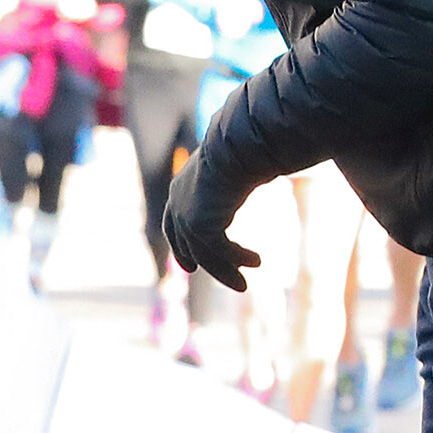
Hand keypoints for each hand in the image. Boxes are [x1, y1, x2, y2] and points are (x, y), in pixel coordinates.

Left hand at [161, 155, 259, 292]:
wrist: (235, 147)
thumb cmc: (241, 151)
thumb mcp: (232, 167)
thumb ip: (234, 181)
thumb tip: (259, 174)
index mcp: (180, 189)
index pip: (174, 225)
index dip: (181, 248)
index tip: (190, 266)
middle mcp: (178, 204)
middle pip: (188, 245)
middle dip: (207, 265)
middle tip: (227, 281)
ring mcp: (186, 217)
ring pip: (205, 254)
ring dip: (227, 270)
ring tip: (244, 285)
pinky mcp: (200, 227)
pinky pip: (220, 250)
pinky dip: (237, 259)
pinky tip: (256, 262)